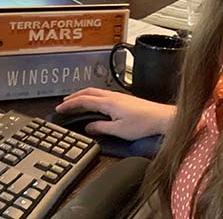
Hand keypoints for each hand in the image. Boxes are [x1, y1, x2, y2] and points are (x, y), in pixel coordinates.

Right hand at [55, 88, 175, 139]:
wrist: (162, 118)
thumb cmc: (143, 124)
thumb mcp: (118, 130)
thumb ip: (101, 128)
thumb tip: (88, 127)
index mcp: (108, 103)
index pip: (84, 100)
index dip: (70, 104)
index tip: (60, 108)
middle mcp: (112, 96)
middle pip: (88, 92)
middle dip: (74, 96)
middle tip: (64, 103)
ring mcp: (118, 96)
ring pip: (95, 92)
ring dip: (83, 95)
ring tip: (75, 101)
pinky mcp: (124, 99)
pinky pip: (102, 95)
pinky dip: (92, 97)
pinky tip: (94, 103)